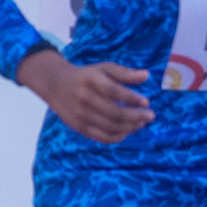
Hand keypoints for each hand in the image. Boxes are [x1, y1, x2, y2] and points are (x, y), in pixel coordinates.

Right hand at [16, 48, 152, 142]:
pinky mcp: (79, 127)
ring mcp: (81, 115)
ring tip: (142, 123)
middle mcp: (84, 99)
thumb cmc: (87, 76)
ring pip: (109, 127)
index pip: (114, 91)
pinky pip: (101, 137)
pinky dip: (118, 137)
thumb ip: (125, 73)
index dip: (132, 98)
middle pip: (114, 113)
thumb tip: (147, 75)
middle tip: (151, 115)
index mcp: (91, 81)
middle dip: (136, 116)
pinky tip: (129, 130)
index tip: (146, 101)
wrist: (56, 85)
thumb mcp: (104, 68)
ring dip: (130, 128)